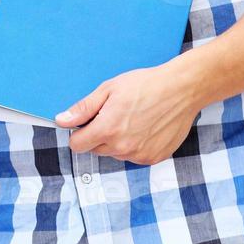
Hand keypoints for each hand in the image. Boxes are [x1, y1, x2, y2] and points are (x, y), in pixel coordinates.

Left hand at [55, 61, 203, 165]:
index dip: (78, 133)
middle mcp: (122, 147)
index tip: (86, 122)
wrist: (181, 90)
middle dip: (98, 135)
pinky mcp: (154, 158)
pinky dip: (134, 145)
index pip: (77, 145)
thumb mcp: (108, 90)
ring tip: (131, 118)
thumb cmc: (144, 85)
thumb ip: (83, 109)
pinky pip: (133, 156)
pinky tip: (144, 127)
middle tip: (113, 114)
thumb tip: (61, 120)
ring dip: (116, 141)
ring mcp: (139, 155)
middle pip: (95, 149)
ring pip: (115, 153)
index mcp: (107, 129)